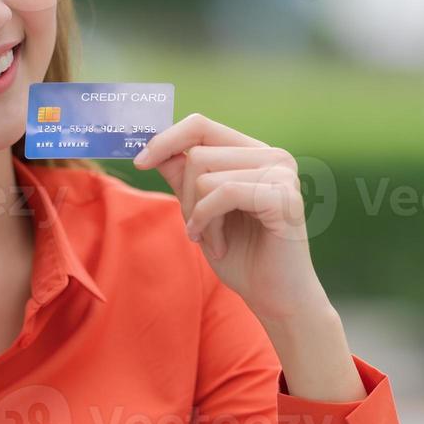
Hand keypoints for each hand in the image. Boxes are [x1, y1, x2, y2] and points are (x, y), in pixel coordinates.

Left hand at [134, 113, 328, 324]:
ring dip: (199, 215)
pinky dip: (209, 221)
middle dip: (186, 196)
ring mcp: (282, 173)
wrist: (274, 297)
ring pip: (206, 175)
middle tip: (199, 228)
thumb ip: (182, 176)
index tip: (140, 163)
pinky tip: (219, 245)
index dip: (166, 140)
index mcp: (255, 153)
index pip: (201, 125)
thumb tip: (152, 148)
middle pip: (198, 154)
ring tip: (215, 239)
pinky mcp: (283, 196)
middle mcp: (273, 155)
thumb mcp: (200, 210)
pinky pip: (223, 193)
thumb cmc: (240, 254)